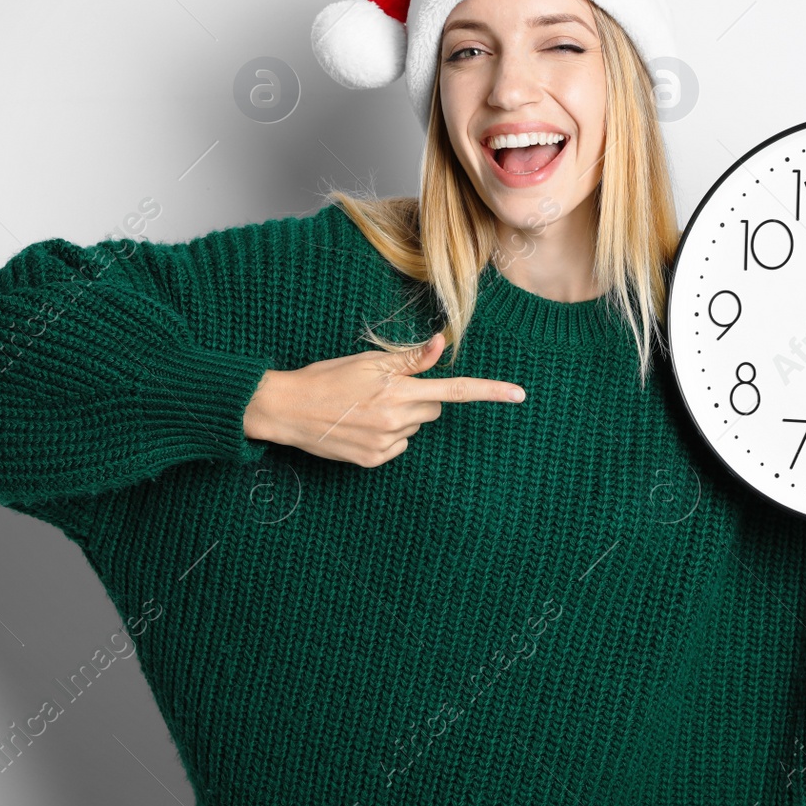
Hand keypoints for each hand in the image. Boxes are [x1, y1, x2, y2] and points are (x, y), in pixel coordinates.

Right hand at [241, 333, 524, 467]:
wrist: (286, 409)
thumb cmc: (326, 378)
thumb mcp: (367, 361)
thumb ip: (409, 359)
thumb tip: (442, 343)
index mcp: (398, 391)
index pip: (455, 391)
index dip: (490, 392)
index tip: (519, 395)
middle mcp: (396, 420)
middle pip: (433, 409)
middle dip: (420, 398)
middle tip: (385, 390)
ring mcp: (385, 444)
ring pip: (414, 428)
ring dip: (400, 417)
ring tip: (364, 408)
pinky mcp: (373, 461)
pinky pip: (397, 447)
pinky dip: (386, 436)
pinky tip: (360, 427)